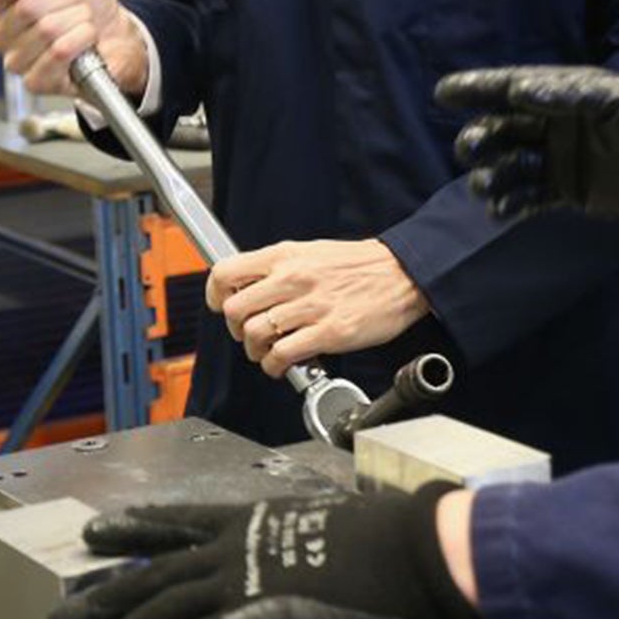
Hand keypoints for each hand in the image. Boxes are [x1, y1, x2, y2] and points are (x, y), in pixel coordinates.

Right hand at [0, 0, 145, 96]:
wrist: (118, 31)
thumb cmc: (84, 0)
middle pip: (28, 6)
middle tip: (77, 3)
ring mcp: (15, 61)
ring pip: (48, 29)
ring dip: (79, 19)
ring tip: (83, 23)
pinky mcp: (35, 83)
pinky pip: (60, 52)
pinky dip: (83, 40)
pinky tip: (86, 43)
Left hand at [48, 486, 477, 618]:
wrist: (421, 547)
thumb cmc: (397, 535)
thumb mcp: (337, 525)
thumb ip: (303, 539)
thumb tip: (301, 550)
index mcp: (260, 516)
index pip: (182, 521)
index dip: (136, 528)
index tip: (100, 531)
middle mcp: (240, 542)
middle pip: (157, 570)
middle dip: (105, 593)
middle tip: (64, 613)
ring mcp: (246, 577)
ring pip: (162, 608)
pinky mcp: (259, 616)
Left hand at [208, 239, 429, 377]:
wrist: (403, 274)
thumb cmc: (361, 266)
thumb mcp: (312, 252)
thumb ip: (279, 268)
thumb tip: (249, 287)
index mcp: (286, 256)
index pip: (226, 273)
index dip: (215, 296)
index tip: (221, 307)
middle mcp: (294, 278)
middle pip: (234, 311)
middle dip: (236, 330)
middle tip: (249, 335)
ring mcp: (311, 306)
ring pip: (254, 335)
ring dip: (256, 351)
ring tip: (270, 352)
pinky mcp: (329, 332)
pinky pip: (282, 355)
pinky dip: (275, 366)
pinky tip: (285, 364)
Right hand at [434, 66, 618, 241]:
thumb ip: (570, 94)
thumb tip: (520, 90)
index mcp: (566, 94)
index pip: (513, 88)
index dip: (478, 88)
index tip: (444, 92)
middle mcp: (556, 124)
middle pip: (502, 127)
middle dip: (480, 135)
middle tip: (472, 146)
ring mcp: (559, 159)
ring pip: (508, 164)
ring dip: (492, 173)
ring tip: (490, 185)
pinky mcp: (567, 192)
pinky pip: (527, 197)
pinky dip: (509, 204)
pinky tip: (500, 212)